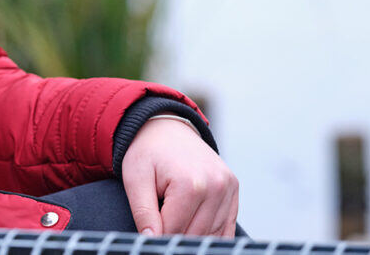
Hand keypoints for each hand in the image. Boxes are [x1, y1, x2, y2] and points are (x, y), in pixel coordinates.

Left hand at [120, 117, 238, 236]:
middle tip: (159, 223)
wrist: (166, 128)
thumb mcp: (135, 179)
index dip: (157, 235)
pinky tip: (195, 229)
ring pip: (212, 235)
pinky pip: (227, 227)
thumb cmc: (148, 153)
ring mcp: (229, 188)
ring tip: (174, 217)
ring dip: (192, 234)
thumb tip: (151, 241)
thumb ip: (143, 212)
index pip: (174, 231)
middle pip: (194, 235)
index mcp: (190, 184)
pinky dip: (211, 234)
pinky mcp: (234, 190)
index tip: (149, 230)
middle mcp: (216, 186)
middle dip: (175, 235)